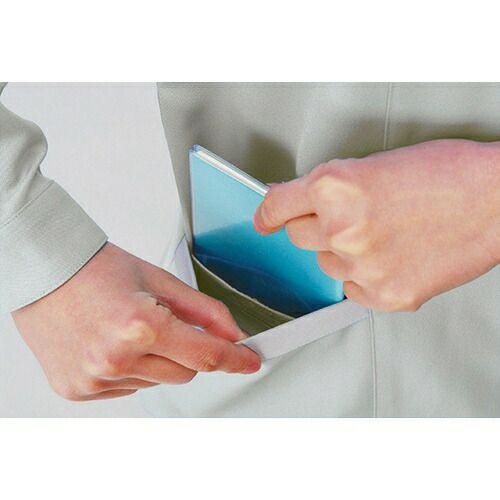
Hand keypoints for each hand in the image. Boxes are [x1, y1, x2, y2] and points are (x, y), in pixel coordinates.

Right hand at [13, 243, 259, 400]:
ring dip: (156, 359)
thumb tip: (232, 334)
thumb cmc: (96, 270)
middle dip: (187, 350)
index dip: (234, 359)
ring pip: (157, 381)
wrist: (46, 272)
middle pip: (185, 373)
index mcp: (140, 326)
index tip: (249, 362)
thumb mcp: (159, 281)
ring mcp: (95, 378)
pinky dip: (131, 369)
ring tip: (128, 327)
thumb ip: (203, 311)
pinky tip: (111, 342)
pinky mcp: (79, 390)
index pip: (206, 355)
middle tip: (164, 322)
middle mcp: (116, 358)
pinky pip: (128, 388)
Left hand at [254, 140, 499, 311]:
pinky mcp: (386, 295)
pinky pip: (351, 288)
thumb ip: (326, 188)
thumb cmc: (446, 175)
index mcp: (336, 188)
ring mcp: (364, 266)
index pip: (277, 207)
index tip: (264, 221)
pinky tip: (393, 256)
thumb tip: (293, 202)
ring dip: (342, 252)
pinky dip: (364, 275)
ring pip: (325, 264)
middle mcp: (343, 229)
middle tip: (351, 218)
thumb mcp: (373, 165)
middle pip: (298, 238)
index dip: (268, 213)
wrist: (498, 200)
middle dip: (316, 227)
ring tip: (383, 234)